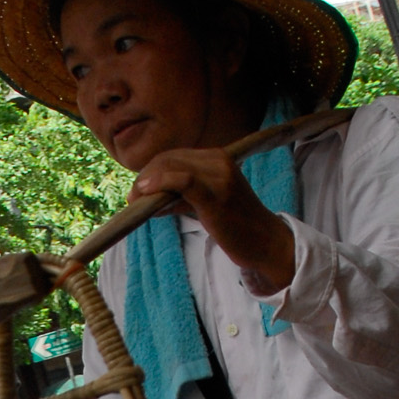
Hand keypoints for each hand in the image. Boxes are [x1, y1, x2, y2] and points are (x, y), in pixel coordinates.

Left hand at [129, 148, 295, 293]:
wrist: (265, 243)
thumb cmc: (237, 227)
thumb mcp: (206, 205)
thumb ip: (181, 197)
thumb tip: (150, 196)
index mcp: (218, 159)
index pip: (174, 156)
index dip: (152, 170)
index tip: (139, 189)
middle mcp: (219, 161)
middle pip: (169, 159)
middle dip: (146, 176)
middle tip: (133, 197)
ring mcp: (218, 176)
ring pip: (172, 167)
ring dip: (148, 183)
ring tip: (137, 200)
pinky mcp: (215, 195)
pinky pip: (182, 180)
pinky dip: (160, 183)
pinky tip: (147, 193)